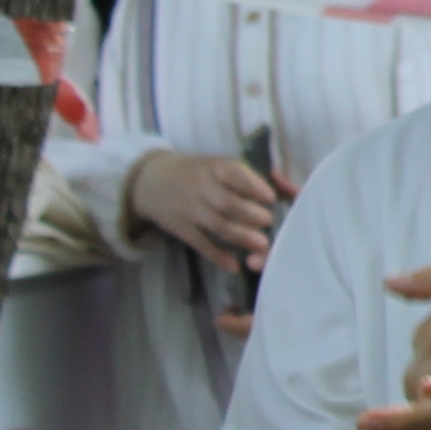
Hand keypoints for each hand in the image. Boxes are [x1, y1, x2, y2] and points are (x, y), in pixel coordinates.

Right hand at [128, 149, 288, 275]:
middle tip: (268, 221)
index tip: (271, 197)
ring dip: (240, 236)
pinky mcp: (182, 230)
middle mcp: (201, 188)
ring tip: (262, 244)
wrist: (151, 181)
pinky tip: (233, 265)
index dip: (253, 186)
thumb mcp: (214, 164)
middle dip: (249, 213)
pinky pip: (201, 244)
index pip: (233, 174)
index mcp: (213, 168)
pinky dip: (217, 256)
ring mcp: (190, 210)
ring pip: (216, 225)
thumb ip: (241, 175)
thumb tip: (279, 185)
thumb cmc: (195, 172)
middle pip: (226, 202)